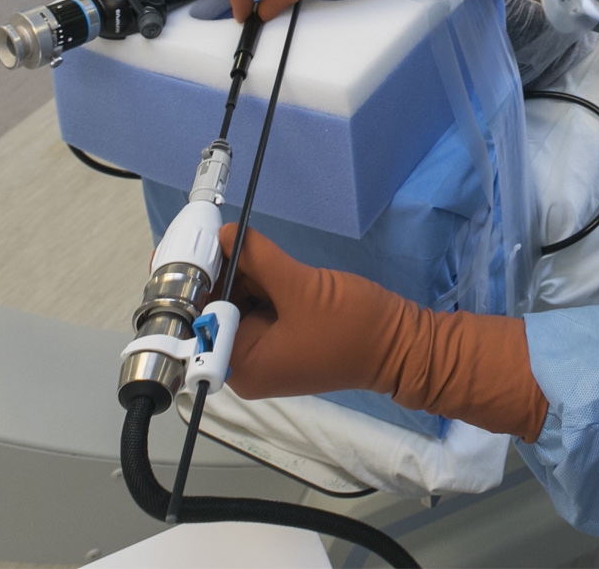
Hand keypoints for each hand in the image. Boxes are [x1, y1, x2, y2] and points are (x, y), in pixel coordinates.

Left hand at [220, 225, 546, 439]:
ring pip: (236, 306)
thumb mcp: (301, 286)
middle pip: (215, 314)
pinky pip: (257, 308)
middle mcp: (246, 365)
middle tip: (217, 233)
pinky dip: (258, 284)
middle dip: (218, 274)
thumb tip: (225, 234)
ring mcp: (265, 353)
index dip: (196, 283)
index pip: (201, 322)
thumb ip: (258, 258)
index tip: (195, 246)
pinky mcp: (282, 339)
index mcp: (243, 366)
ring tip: (240, 240)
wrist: (403, 345)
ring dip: (240, 275)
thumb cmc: (353, 326)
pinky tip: (261, 257)